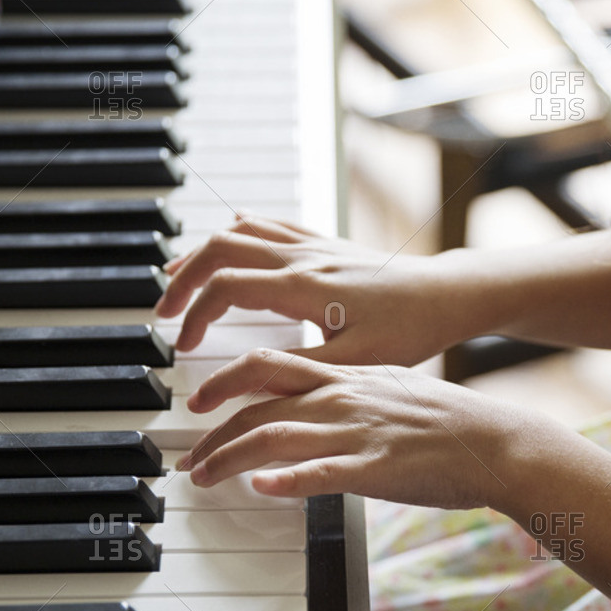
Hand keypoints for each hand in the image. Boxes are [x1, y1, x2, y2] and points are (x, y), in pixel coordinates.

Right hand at [154, 214, 475, 365]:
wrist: (446, 295)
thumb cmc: (409, 329)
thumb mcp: (352, 365)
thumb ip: (294, 374)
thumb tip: (243, 386)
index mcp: (303, 287)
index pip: (225, 286)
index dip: (193, 314)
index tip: (182, 345)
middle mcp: (302, 258)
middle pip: (220, 249)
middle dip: (183, 278)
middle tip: (164, 311)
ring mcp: (313, 245)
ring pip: (239, 230)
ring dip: (202, 252)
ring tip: (179, 277)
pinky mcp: (325, 243)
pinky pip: (269, 223)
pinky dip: (237, 231)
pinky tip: (227, 238)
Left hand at [181, 348, 545, 509]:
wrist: (497, 441)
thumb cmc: (449, 423)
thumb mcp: (391, 392)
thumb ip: (349, 396)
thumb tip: (316, 408)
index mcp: (346, 378)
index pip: (266, 369)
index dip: (224, 383)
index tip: (199, 405)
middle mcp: (343, 399)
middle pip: (257, 407)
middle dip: (213, 433)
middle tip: (189, 460)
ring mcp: (357, 433)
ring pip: (275, 437)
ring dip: (229, 458)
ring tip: (204, 478)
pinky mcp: (375, 468)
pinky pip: (322, 472)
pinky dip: (286, 479)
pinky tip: (260, 487)